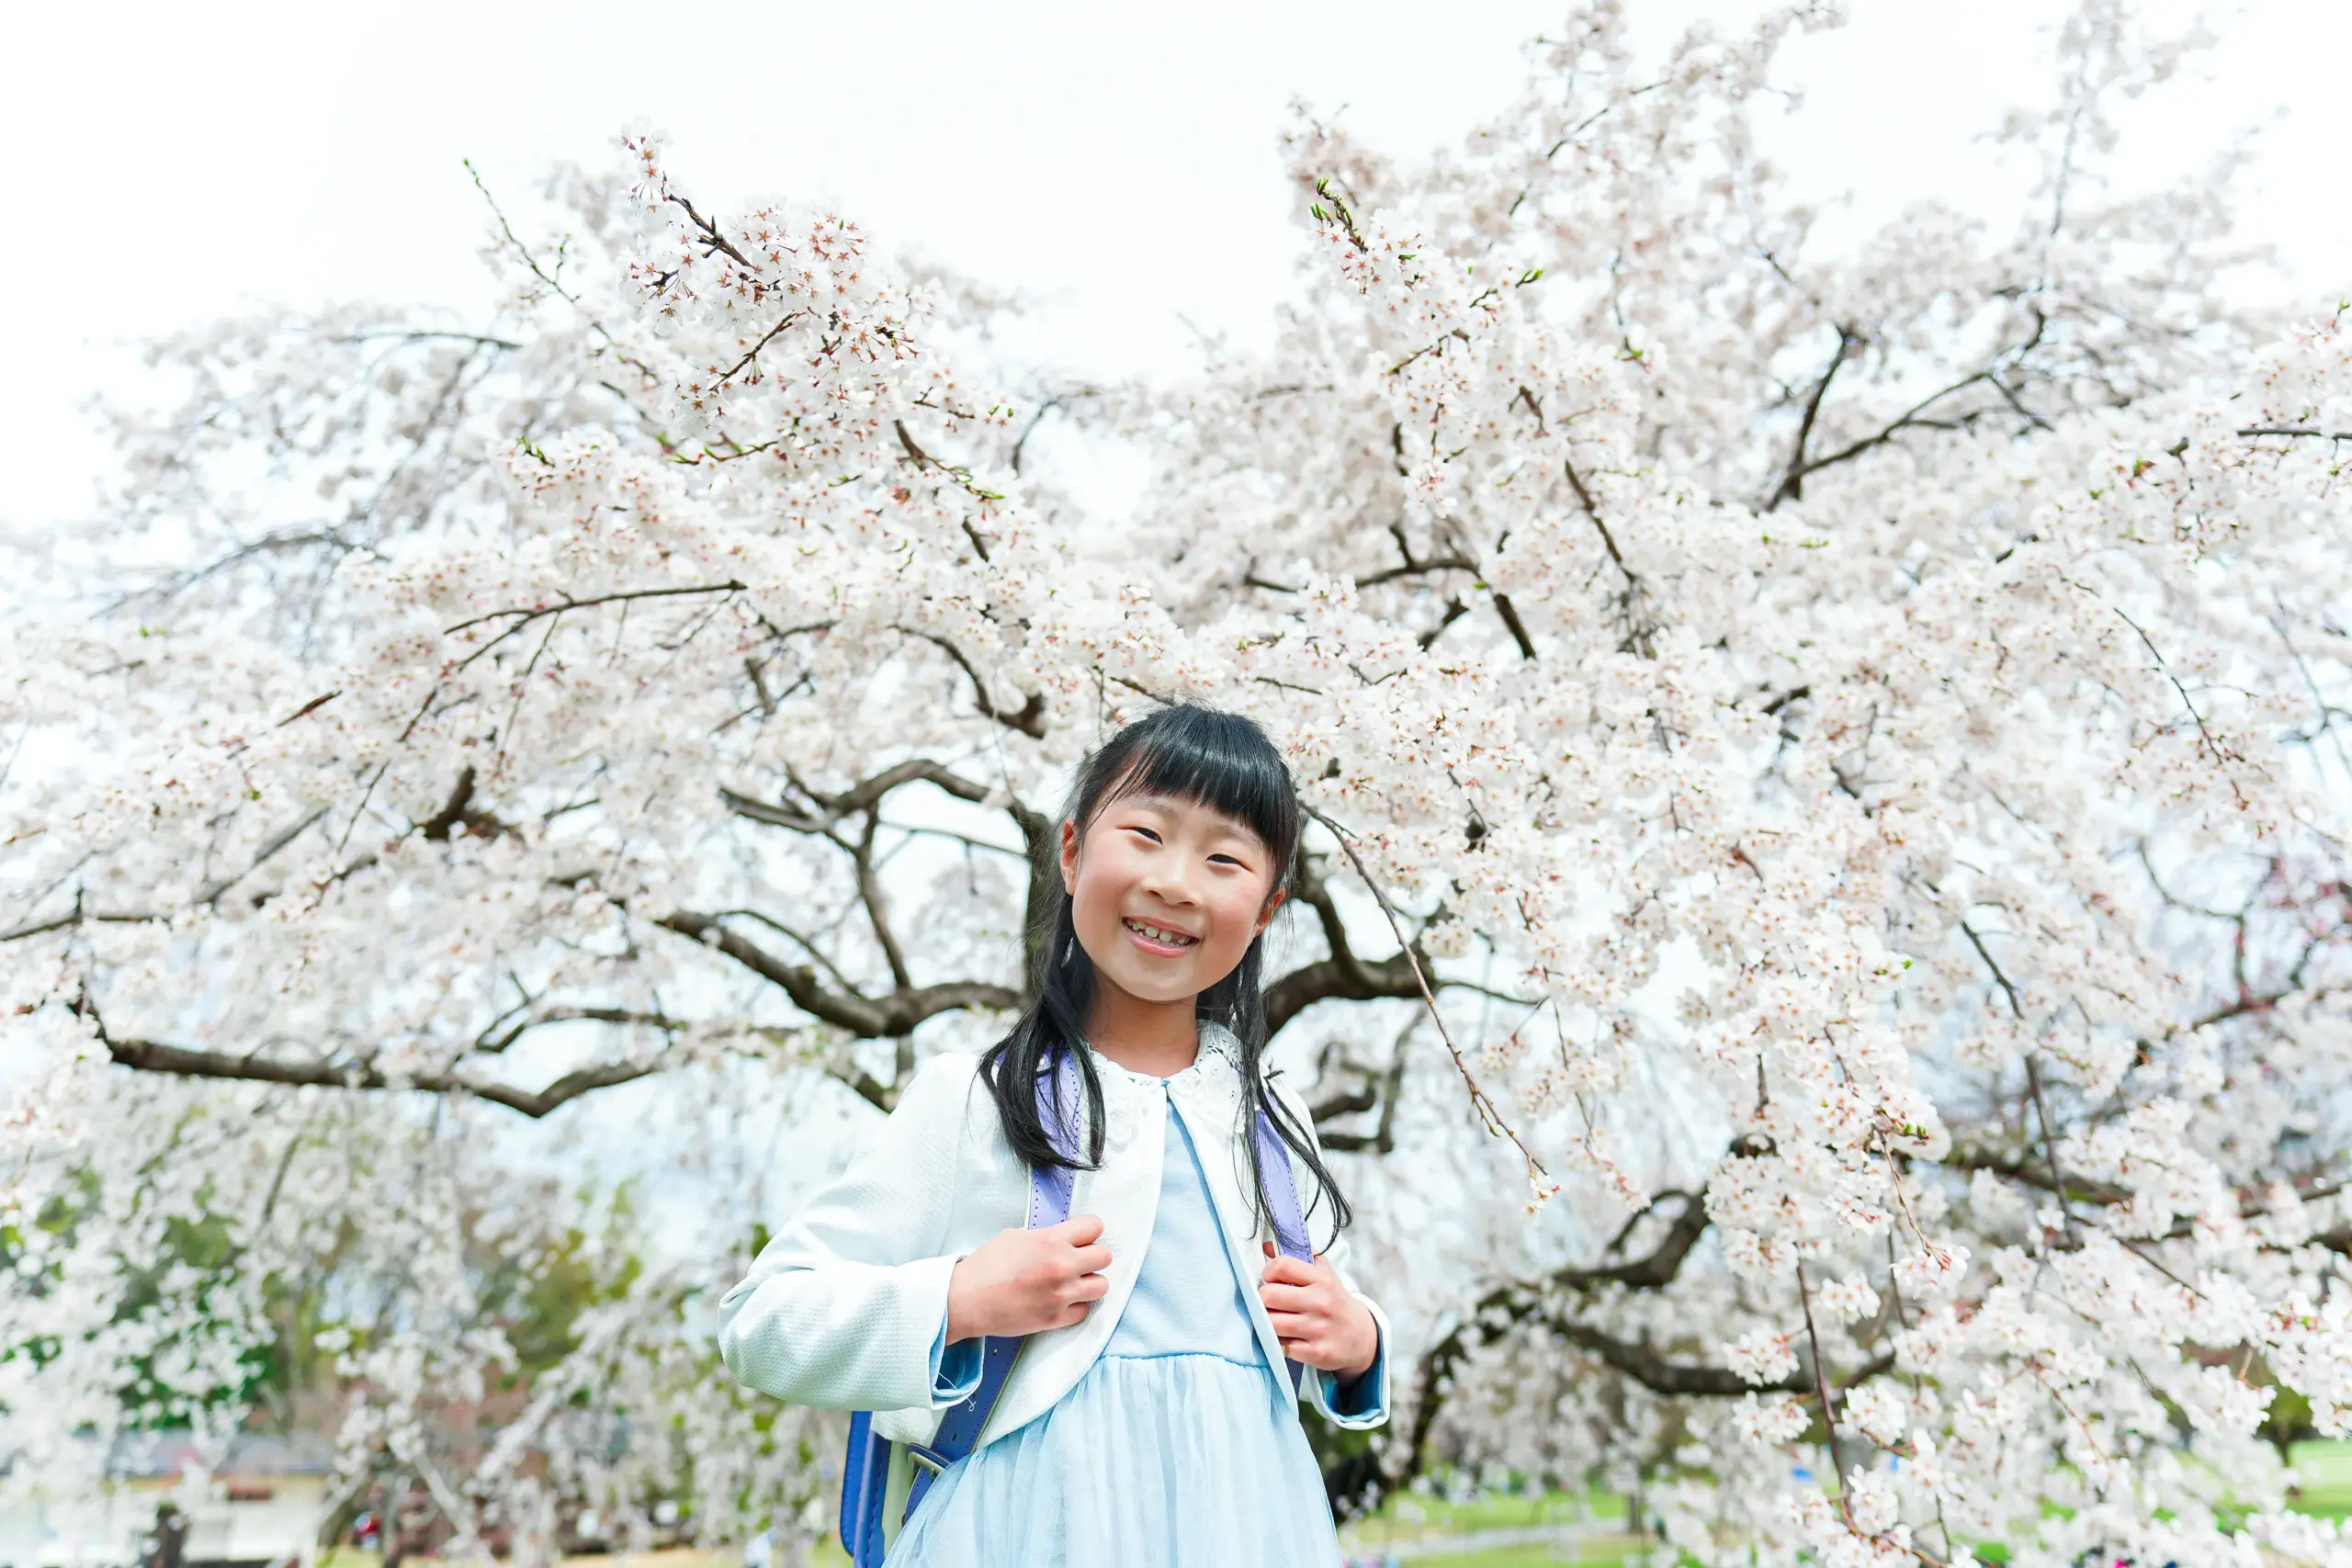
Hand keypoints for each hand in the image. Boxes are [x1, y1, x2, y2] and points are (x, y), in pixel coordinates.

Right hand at [945, 1215, 1111, 1342]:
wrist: (967, 1300)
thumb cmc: (985, 1266)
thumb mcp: (1015, 1236)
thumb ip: (1046, 1236)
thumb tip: (1063, 1239)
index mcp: (1051, 1241)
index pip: (1094, 1226)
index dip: (1089, 1231)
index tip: (1083, 1237)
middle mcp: (1061, 1266)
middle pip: (1105, 1256)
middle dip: (1094, 1256)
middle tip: (1080, 1261)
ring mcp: (1060, 1294)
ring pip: (1101, 1286)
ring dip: (1090, 1282)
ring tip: (1074, 1283)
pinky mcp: (1055, 1318)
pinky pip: (1084, 1311)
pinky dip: (1075, 1306)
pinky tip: (1061, 1301)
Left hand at [1259, 1242, 1378, 1378]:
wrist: (1359, 1336)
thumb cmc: (1333, 1301)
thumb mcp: (1322, 1274)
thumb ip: (1297, 1257)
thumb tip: (1266, 1246)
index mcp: (1321, 1280)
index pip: (1282, 1266)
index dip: (1268, 1272)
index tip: (1270, 1279)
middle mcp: (1321, 1303)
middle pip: (1269, 1296)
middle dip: (1264, 1299)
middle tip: (1271, 1302)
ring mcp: (1319, 1329)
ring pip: (1272, 1323)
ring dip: (1269, 1322)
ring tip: (1278, 1319)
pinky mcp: (1316, 1353)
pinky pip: (1282, 1345)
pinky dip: (1280, 1342)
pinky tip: (1289, 1337)